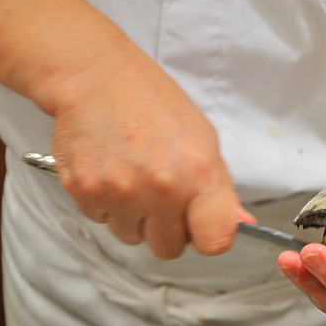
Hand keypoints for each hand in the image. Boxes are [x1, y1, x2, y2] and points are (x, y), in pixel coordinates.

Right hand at [50, 50, 240, 259]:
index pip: (214, 241)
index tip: (203, 226)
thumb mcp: (203, 138)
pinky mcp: (84, 191)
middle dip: (167, 229)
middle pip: (168, 248)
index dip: (208, 236)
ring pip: (131, 237)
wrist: (96, 77)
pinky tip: (112, 172)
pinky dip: (107, 204)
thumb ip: (220, 188)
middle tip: (162, 195)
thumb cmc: (153, 102)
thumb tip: (241, 224)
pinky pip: (102, 220)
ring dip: (134, 218)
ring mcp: (119, 193)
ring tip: (134, 178)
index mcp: (197, 174)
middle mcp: (159, 188)